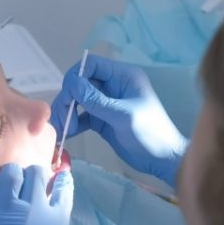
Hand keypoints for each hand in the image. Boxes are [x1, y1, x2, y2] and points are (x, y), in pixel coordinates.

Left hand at [0, 164, 77, 224]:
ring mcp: (1, 214)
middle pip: (36, 173)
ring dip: (12, 176)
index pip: (63, 188)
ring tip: (9, 187)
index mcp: (56, 224)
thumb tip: (57, 223)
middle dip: (37, 176)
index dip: (62, 181)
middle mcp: (31, 212)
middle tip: (32, 186)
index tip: (58, 181)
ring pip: (9, 173)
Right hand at [51, 54, 187, 186]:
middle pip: (81, 83)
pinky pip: (81, 116)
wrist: (161, 159)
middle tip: (62, 118)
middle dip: (68, 98)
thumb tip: (71, 84)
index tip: (67, 96)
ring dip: (67, 112)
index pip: (91, 65)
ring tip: (64, 130)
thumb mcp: (123, 116)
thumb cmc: (150, 133)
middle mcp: (112, 86)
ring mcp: (106, 103)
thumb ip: (96, 100)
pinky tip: (67, 134)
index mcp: (122, 77)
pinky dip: (73, 123)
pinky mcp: (102, 120)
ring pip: (78, 100)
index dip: (75, 77)